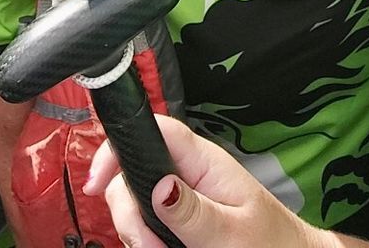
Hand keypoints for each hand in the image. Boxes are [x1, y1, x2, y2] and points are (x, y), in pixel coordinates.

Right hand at [84, 116, 341, 247]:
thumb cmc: (271, 242)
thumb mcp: (234, 232)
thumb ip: (195, 213)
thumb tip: (159, 187)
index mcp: (204, 162)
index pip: (155, 131)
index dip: (119, 146)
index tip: (97, 183)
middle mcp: (188, 172)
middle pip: (132, 172)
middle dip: (128, 212)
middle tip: (148, 246)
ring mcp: (180, 194)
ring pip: (133, 200)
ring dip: (135, 230)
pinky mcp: (177, 216)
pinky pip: (145, 220)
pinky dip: (144, 238)